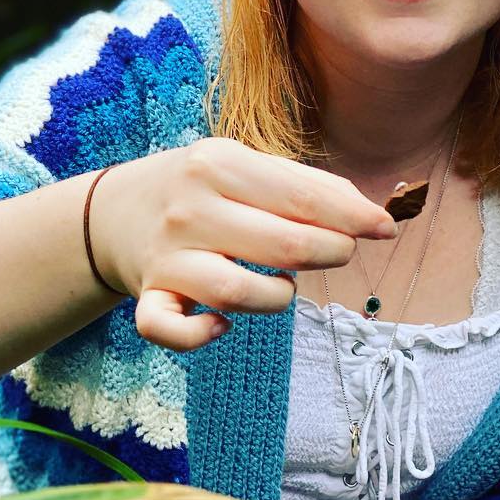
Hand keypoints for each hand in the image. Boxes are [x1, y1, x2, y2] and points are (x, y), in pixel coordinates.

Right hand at [89, 138, 396, 351]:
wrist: (113, 212)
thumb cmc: (199, 188)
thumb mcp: (243, 164)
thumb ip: (306, 185)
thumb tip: (375, 215)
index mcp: (216, 163)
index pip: (302, 197)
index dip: (354, 218)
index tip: (386, 228)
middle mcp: (189, 209)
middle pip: (282, 245)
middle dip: (328, 252)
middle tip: (336, 252)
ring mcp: (166, 256)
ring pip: (236, 292)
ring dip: (277, 297)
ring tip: (281, 285)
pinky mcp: (148, 297)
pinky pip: (169, 330)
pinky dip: (199, 336)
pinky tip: (221, 326)